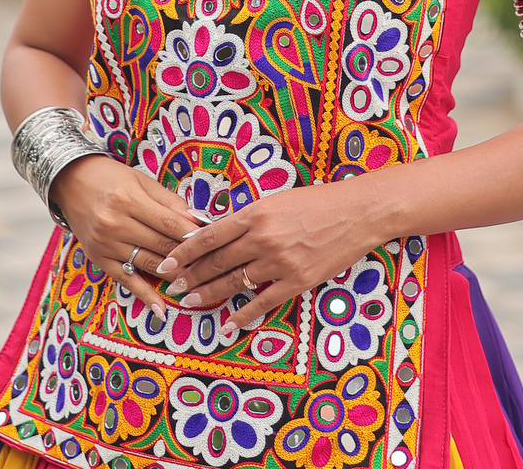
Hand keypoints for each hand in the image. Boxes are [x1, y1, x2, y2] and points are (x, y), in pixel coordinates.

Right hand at [49, 155, 206, 318]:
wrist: (70, 181)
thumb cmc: (110, 177)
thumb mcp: (141, 180)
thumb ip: (169, 201)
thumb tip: (197, 220)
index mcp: (128, 199)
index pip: (168, 223)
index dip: (192, 234)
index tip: (212, 241)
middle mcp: (115, 223)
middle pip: (160, 245)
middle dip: (188, 256)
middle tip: (210, 264)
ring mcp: (105, 244)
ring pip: (147, 264)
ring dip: (173, 275)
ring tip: (196, 283)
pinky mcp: (98, 259)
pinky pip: (125, 280)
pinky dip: (144, 295)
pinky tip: (161, 309)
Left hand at [153, 182, 379, 331]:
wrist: (356, 212)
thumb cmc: (317, 201)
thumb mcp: (277, 200)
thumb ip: (249, 217)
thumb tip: (218, 232)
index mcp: (255, 213)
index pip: (209, 235)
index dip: (184, 250)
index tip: (166, 262)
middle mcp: (263, 237)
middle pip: (217, 261)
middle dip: (191, 275)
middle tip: (173, 286)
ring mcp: (280, 261)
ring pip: (235, 281)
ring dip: (210, 293)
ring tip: (191, 301)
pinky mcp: (297, 281)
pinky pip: (263, 301)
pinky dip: (243, 315)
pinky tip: (229, 323)